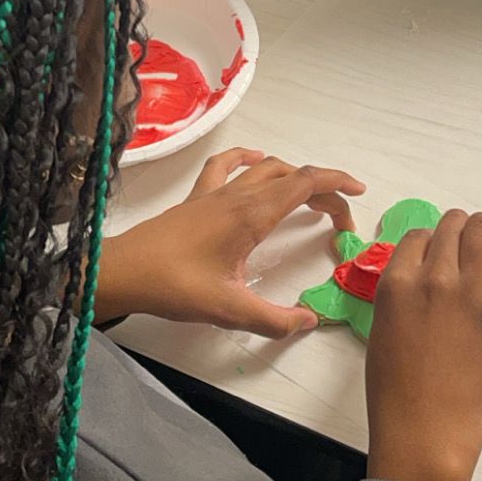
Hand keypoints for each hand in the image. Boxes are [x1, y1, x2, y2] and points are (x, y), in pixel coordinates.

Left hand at [94, 149, 364, 336]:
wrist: (122, 272)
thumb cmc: (175, 286)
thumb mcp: (230, 310)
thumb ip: (274, 319)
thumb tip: (309, 321)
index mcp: (252, 215)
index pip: (306, 183)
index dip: (337, 184)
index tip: (359, 194)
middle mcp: (237, 196)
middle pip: (291, 176)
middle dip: (322, 191)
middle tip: (338, 220)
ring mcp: (214, 194)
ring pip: (263, 168)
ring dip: (292, 175)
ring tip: (309, 194)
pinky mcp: (196, 200)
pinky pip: (226, 167)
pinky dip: (247, 159)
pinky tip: (255, 161)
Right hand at [365, 212, 481, 480]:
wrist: (423, 433)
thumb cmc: (395, 392)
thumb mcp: (383, 332)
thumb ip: (402, 297)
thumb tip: (425, 279)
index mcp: (396, 283)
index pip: (418, 236)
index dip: (429, 246)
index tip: (435, 264)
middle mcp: (432, 278)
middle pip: (451, 224)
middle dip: (458, 235)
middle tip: (464, 260)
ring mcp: (468, 295)